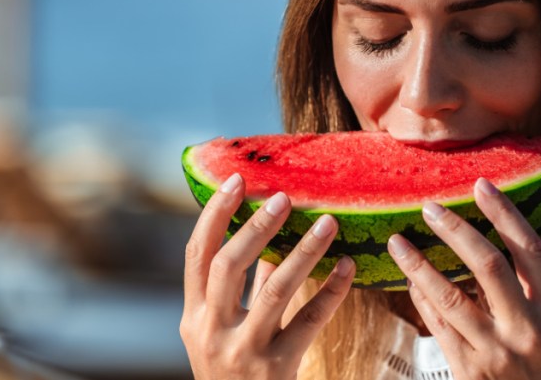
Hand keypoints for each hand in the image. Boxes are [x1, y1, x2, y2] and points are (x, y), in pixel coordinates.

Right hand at [180, 173, 355, 379]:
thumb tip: (267, 236)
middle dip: (257, 226)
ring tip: (328, 222)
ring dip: (304, 251)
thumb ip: (242, 289)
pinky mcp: (278, 368)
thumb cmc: (233, 372)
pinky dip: (332, 291)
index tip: (236, 180)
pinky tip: (348, 267)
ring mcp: (244, 351)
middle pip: (229, 265)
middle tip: (285, 197)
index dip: (213, 214)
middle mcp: (211, 331)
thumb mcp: (222, 332)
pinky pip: (310, 321)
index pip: (197, 254)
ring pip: (275, 289)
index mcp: (192, 316)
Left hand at [388, 178, 540, 379]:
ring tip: (397, 242)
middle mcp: (526, 329)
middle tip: (429, 208)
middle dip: (456, 232)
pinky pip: (437, 325)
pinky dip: (420, 298)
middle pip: (488, 266)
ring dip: (419, 265)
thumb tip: (482, 239)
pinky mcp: (468, 370)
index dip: (506, 214)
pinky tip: (407, 278)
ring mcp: (495, 352)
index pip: (531, 250)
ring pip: (450, 297)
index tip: (480, 185)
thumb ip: (526, 290)